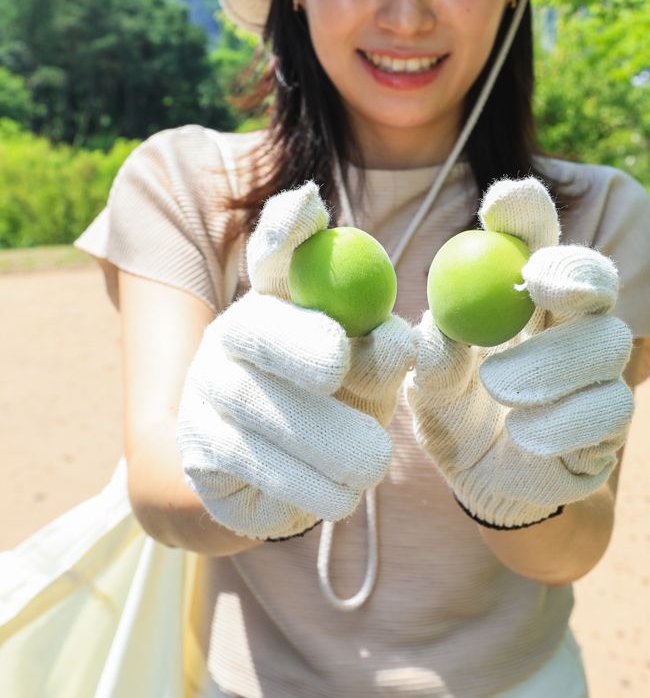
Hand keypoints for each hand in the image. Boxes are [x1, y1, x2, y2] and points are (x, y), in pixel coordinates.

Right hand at [177, 182, 413, 539]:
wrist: (268, 485)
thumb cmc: (334, 407)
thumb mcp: (366, 373)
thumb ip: (381, 350)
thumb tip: (405, 341)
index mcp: (276, 301)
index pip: (276, 253)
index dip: (287, 227)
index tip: (309, 204)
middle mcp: (232, 334)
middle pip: (257, 328)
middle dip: (296, 340)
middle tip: (336, 360)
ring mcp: (206, 391)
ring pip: (258, 406)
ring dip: (322, 436)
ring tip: (372, 460)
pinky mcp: (198, 452)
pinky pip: (252, 466)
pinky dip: (306, 485)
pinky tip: (338, 493)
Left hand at [407, 178, 633, 528]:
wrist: (481, 485)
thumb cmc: (453, 413)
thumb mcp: (429, 387)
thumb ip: (433, 360)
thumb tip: (436, 329)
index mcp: (526, 295)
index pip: (537, 238)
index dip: (527, 212)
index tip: (500, 202)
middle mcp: (573, 323)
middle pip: (598, 278)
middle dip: (572, 271)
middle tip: (532, 281)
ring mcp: (602, 373)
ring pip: (608, 344)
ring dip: (550, 362)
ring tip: (497, 387)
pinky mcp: (613, 425)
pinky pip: (609, 410)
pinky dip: (563, 421)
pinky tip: (524, 435)